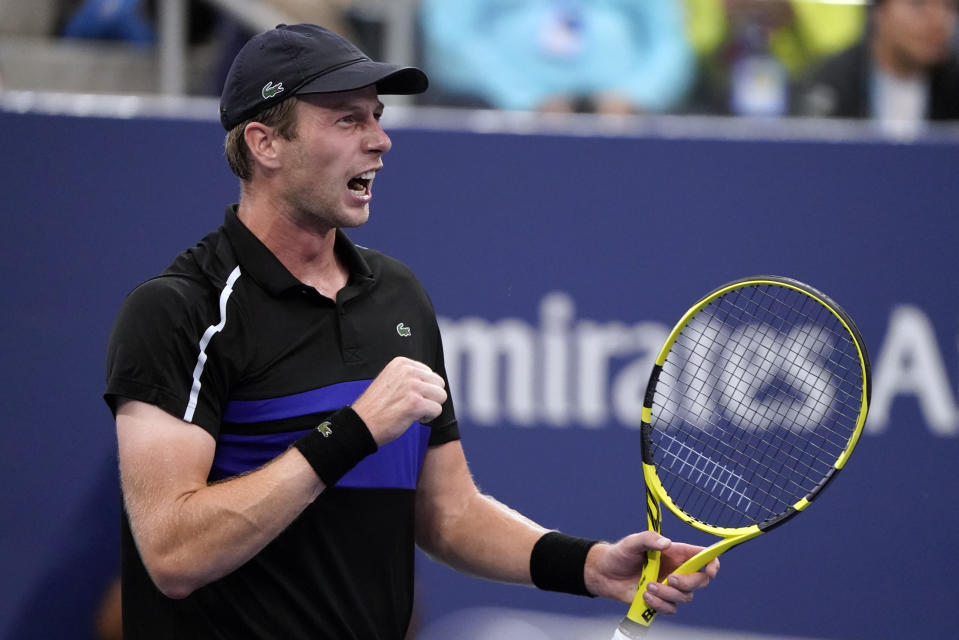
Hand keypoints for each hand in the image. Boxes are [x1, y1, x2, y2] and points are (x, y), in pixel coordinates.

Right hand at [351, 357, 446, 445]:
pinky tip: (413, 418)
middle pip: (439, 384)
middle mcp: (408, 371)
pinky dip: (428, 417)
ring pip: (441, 396)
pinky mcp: (416, 404)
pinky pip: (437, 410)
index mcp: (401, 363)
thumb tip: (432, 380)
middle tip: (412, 405)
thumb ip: (409, 376)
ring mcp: (412, 387)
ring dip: (429, 407)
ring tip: (412, 411)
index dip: (423, 389)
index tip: (408, 396)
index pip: (431, 373)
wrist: (361, 424)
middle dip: (429, 397)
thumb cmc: (375, 407)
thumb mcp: (390, 379)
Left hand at [584, 532, 718, 614]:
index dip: (712, 563)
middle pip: (700, 581)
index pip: (703, 557)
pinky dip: (660, 604)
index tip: (710, 570)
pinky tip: (645, 595)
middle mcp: (676, 570)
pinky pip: (671, 609)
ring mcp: (670, 587)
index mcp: (676, 553)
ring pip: (685, 597)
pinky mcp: (661, 600)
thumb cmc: (621, 554)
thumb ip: (648, 539)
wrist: (606, 574)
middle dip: (688, 582)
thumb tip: (666, 543)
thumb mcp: (632, 542)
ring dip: (668, 594)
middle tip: (670, 578)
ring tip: (648, 586)